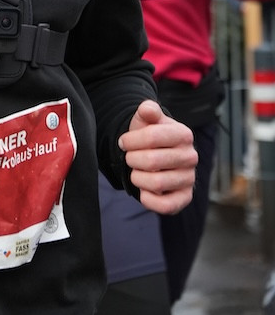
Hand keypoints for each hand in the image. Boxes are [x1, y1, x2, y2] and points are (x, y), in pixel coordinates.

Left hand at [119, 99, 197, 214]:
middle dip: (132, 159)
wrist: (156, 154)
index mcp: (183, 134)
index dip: (131, 140)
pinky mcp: (185, 198)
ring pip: (157, 183)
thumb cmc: (150, 135)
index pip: (152, 137)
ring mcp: (189, 178)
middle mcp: (191, 157)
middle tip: (129, 158)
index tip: (123, 142)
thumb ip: (147, 111)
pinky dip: (149, 199)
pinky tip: (143, 191)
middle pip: (152, 161)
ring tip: (136, 172)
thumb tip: (147, 109)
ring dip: (137, 178)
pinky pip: (166, 206)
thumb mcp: (147, 120)